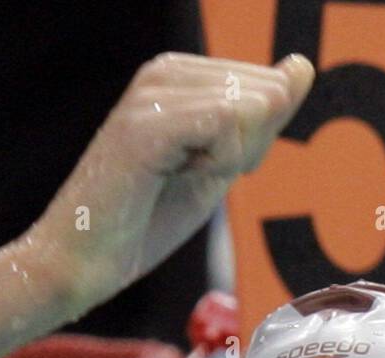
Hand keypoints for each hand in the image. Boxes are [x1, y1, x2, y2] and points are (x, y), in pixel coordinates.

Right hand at [31, 51, 313, 312]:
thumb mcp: (220, 165)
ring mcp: (153, 92)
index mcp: (179, 76)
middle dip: (247, 149)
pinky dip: (218, 163)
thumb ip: (263, 118)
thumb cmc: (142, 224)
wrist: (82, 264)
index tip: (201, 171)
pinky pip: (227, 122)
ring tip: (174, 180)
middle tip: (187, 179)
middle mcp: (164, 71)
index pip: (269, 86)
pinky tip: (176, 179)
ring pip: (250, 106)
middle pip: (266, 92)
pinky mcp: (148, 120)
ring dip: (228, 159)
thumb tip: (302, 66)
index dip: (255, 143)